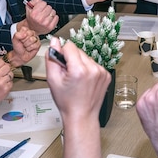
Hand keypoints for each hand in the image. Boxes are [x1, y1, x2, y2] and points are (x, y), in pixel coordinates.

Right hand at [0, 58, 14, 107]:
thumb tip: (5, 61)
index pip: (2, 61)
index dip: (4, 63)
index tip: (3, 66)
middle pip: (7, 67)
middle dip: (7, 70)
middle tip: (4, 74)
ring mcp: (1, 83)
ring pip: (11, 74)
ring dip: (8, 77)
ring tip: (3, 80)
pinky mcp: (6, 88)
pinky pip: (11, 82)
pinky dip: (9, 83)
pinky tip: (3, 85)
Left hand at [9, 26, 39, 65]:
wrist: (20, 56)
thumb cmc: (18, 47)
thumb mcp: (14, 40)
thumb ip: (17, 35)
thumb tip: (24, 34)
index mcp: (25, 30)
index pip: (25, 29)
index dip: (21, 35)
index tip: (20, 39)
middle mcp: (31, 33)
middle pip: (29, 34)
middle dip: (24, 41)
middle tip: (23, 43)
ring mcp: (35, 38)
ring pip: (32, 39)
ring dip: (27, 45)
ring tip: (26, 46)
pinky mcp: (38, 44)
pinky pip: (35, 45)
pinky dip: (30, 48)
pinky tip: (29, 49)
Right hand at [23, 0, 58, 34]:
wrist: (32, 29)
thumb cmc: (32, 18)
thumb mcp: (29, 8)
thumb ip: (34, 1)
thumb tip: (40, 0)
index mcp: (34, 14)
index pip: (43, 3)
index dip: (42, 4)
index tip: (40, 7)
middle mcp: (40, 19)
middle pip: (49, 7)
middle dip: (46, 8)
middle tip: (43, 12)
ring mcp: (46, 23)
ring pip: (53, 12)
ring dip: (50, 13)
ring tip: (46, 16)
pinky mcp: (51, 27)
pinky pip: (56, 17)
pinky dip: (54, 17)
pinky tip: (49, 19)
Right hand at [46, 37, 109, 157]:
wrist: (82, 116)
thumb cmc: (67, 102)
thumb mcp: (52, 80)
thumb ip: (51, 58)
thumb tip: (54, 42)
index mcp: (79, 70)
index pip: (69, 46)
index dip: (62, 54)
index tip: (61, 66)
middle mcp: (93, 69)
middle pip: (78, 51)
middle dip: (71, 60)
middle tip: (68, 75)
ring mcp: (102, 72)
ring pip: (86, 57)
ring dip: (80, 64)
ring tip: (77, 80)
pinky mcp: (106, 75)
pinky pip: (94, 64)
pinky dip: (88, 69)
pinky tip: (85, 81)